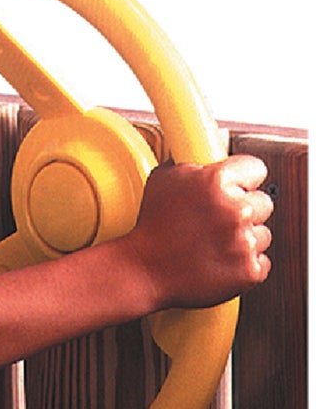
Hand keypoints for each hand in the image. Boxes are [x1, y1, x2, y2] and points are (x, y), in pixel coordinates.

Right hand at [126, 154, 273, 309]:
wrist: (144, 267)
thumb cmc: (152, 225)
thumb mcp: (164, 179)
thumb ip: (194, 158)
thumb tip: (215, 139)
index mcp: (216, 182)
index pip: (256, 168)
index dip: (243, 177)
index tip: (234, 186)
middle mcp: (235, 209)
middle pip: (263, 202)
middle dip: (243, 209)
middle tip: (216, 218)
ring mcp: (243, 241)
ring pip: (263, 233)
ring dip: (243, 237)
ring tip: (214, 241)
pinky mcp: (248, 270)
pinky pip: (261, 260)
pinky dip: (243, 262)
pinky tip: (219, 257)